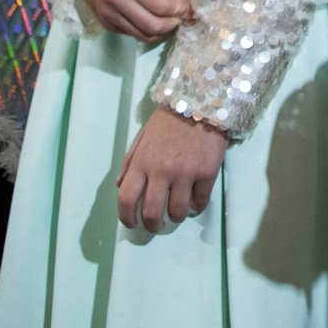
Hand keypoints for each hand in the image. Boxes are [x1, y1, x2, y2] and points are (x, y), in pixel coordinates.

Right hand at [81, 0, 189, 40]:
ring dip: (161, 31)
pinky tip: (150, 19)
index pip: (162, 6)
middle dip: (173, 24)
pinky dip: (145, 31)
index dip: (179, 9)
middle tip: (179, 16)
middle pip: (154, 25)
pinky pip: (132, 34)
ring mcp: (109, 13)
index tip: (185, 6)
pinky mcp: (105, 22)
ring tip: (168, 20)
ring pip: (143, 35)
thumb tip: (182, 1)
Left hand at [116, 108, 229, 230]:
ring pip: (178, 211)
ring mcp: (186, 173)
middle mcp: (162, 170)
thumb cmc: (169, 120)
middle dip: (152, 225)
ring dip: (176, 217)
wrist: (201, 102)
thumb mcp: (143, 137)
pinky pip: (200, 201)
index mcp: (142, 162)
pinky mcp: (207, 173)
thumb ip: (130, 162)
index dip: (126, 217)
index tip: (131, 223)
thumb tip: (121, 186)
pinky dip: (197, 206)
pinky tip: (194, 200)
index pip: (127, 198)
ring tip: (177, 214)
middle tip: (156, 225)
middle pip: (152, 212)